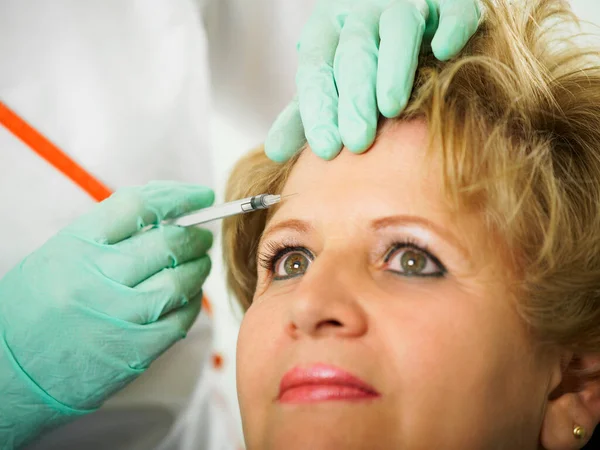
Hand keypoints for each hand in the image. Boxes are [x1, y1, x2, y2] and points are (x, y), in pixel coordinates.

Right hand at [0, 181, 213, 446]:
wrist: (8, 373)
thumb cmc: (33, 309)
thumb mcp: (59, 256)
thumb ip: (108, 233)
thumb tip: (166, 211)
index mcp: (76, 246)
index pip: (139, 206)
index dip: (178, 197)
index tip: (199, 196)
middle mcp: (98, 277)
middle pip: (168, 242)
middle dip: (195, 234)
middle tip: (202, 235)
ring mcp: (119, 316)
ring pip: (181, 280)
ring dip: (198, 267)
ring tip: (198, 262)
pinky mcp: (136, 349)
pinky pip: (181, 318)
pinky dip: (191, 302)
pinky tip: (187, 296)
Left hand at [265, 0, 479, 161]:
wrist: (401, 10)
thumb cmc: (358, 61)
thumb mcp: (327, 82)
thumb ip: (305, 114)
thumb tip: (274, 150)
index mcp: (327, 32)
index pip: (316, 68)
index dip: (319, 107)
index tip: (326, 148)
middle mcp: (362, 15)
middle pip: (354, 51)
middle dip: (354, 97)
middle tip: (357, 141)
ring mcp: (404, 4)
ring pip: (397, 27)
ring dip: (393, 66)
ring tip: (391, 107)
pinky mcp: (446, 1)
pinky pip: (450, 10)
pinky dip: (448, 26)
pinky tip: (444, 50)